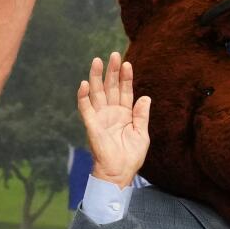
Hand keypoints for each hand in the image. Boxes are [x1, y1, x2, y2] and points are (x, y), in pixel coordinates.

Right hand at [78, 52, 149, 186]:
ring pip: (97, 93)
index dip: (126, 78)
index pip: (125, 91)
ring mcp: (101, 117)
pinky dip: (83, 97)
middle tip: (114, 55)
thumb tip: (145, 97)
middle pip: (111, 87)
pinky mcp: (92, 125)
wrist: (119, 173)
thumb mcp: (142, 135)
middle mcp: (111, 112)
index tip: (127, 63)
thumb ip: (142, 116)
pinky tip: (85, 84)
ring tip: (97, 61)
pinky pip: (86, 109)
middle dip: (112, 71)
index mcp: (124, 114)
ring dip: (96, 77)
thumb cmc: (131, 157)